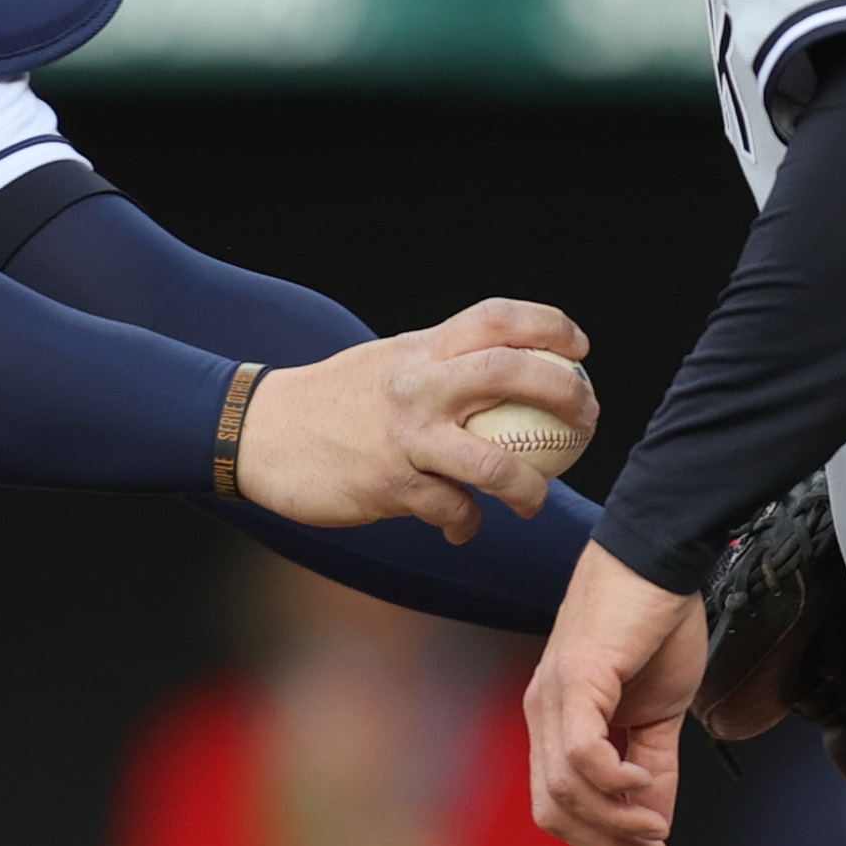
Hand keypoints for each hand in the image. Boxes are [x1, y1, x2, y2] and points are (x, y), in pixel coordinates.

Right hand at [230, 299, 593, 536]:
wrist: (259, 434)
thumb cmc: (333, 401)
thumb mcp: (388, 363)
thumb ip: (440, 365)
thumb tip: (504, 374)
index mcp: (421, 348)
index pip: (498, 319)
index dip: (550, 327)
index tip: (580, 349)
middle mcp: (418, 384)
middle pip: (514, 373)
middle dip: (567, 395)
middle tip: (586, 421)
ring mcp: (406, 437)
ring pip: (496, 464)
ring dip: (530, 489)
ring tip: (534, 500)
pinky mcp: (390, 486)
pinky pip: (452, 510)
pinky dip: (465, 522)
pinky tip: (462, 525)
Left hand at [525, 541, 703, 845]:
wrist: (660, 559)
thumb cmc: (657, 624)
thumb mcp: (660, 711)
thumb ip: (653, 766)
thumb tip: (654, 821)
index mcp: (557, 720)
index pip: (556, 805)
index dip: (601, 839)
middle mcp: (543, 712)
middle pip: (552, 810)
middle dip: (606, 842)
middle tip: (653, 844)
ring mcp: (554, 696)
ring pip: (565, 790)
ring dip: (616, 820)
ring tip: (656, 822)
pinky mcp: (576, 679)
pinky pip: (581, 753)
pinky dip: (614, 781)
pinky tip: (643, 778)